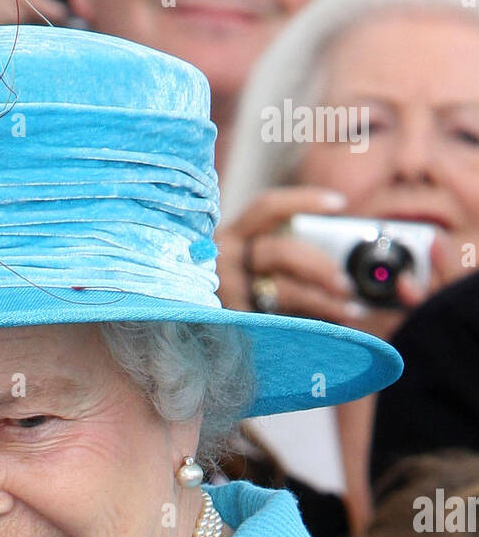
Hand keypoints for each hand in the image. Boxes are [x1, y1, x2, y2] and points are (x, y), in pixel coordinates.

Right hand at [216, 186, 433, 334]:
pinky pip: (280, 322)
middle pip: (281, 252)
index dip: (304, 201)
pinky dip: (309, 324)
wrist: (186, 335)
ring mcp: (226, 296)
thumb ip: (277, 252)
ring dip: (323, 301)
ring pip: (283, 291)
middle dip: (320, 266)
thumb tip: (336, 255)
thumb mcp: (243, 263)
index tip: (339, 204)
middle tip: (347, 282)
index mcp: (229, 236)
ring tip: (351, 310)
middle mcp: (223, 262)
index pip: (267, 208)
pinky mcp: (232, 325)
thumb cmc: (228, 292)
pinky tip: (330, 329)